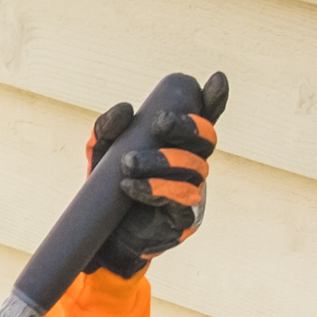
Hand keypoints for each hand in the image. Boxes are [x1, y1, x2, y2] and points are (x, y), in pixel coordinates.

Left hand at [83, 77, 220, 275]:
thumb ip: (108, 127)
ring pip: (192, 169)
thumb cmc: (109, 187)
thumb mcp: (102, 153)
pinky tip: (129, 186)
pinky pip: (180, 200)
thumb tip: (126, 109)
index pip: (204, 118)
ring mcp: (193, 192)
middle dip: (187, 127)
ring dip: (160, 161)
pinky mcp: (185, 219)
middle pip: (206, 140)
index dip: (215, 99)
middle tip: (160, 123)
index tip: (215, 80)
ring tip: (126, 163)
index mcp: (180, 144)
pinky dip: (154, 189)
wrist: (102, 236)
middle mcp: (192, 165)